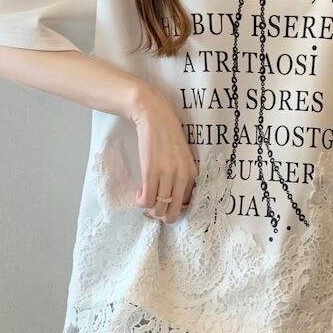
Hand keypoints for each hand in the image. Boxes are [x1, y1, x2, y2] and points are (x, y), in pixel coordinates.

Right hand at [127, 82, 198, 223]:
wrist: (155, 117)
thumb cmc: (168, 136)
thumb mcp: (183, 157)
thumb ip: (182, 175)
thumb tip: (173, 196)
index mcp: (193, 173)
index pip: (186, 204)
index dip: (173, 207)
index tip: (165, 202)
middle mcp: (182, 177)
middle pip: (173, 211)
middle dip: (162, 215)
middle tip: (153, 207)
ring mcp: (167, 175)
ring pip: (158, 208)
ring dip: (150, 209)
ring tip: (145, 198)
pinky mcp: (151, 172)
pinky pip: (147, 199)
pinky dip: (141, 201)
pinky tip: (139, 193)